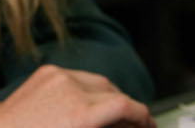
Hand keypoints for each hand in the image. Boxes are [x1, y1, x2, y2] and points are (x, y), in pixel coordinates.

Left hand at [0, 65, 151, 127]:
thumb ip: (106, 127)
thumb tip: (127, 125)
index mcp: (80, 113)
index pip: (126, 106)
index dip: (143, 117)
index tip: (148, 125)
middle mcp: (70, 89)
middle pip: (115, 93)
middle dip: (126, 109)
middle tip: (131, 125)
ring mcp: (58, 77)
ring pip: (100, 82)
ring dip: (109, 98)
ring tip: (110, 117)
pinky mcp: (47, 72)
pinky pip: (79, 77)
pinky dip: (89, 89)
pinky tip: (88, 105)